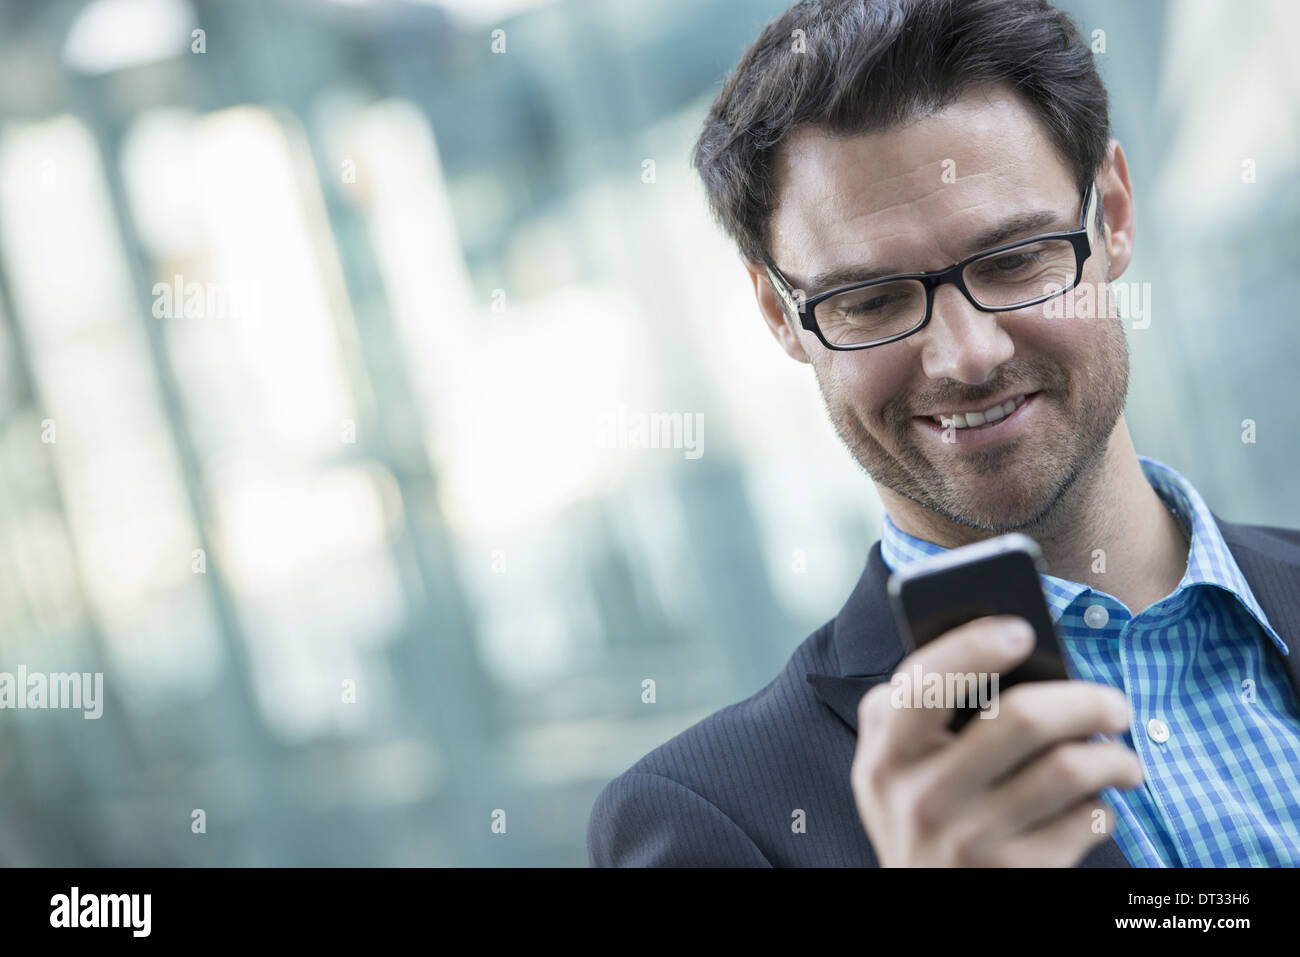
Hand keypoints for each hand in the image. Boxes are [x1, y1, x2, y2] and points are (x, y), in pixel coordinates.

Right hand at [850, 615, 1142, 865]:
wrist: (927, 909)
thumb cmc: (921, 808)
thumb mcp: (894, 762)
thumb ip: (919, 706)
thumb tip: (1004, 646)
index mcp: (886, 753)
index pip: (924, 683)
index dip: (973, 646)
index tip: (1021, 631)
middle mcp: (922, 797)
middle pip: (1022, 718)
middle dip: (1086, 699)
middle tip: (1114, 703)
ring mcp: (970, 840)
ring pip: (1071, 769)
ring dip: (1114, 756)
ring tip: (1122, 756)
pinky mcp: (1016, 874)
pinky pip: (1086, 820)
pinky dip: (1103, 807)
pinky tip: (1093, 805)